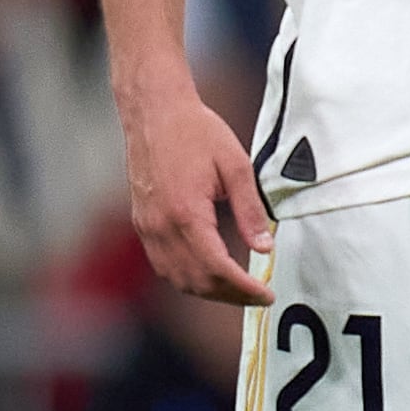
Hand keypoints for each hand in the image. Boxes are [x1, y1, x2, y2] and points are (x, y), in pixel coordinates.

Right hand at [117, 80, 273, 305]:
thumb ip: (250, 210)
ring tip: (238, 290)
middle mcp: (161, 228)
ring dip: (207, 291)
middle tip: (258, 298)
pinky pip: (163, 264)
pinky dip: (187, 277)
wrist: (154, 112)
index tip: (267, 296)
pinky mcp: (142, 223)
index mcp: (186, 214)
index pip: (217, 269)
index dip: (244, 289)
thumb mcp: (236, 165)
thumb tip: (265, 248)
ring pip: (176, 278)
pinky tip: (209, 272)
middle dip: (230, 297)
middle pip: (196, 281)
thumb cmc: (196, 132)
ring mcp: (147, 228)